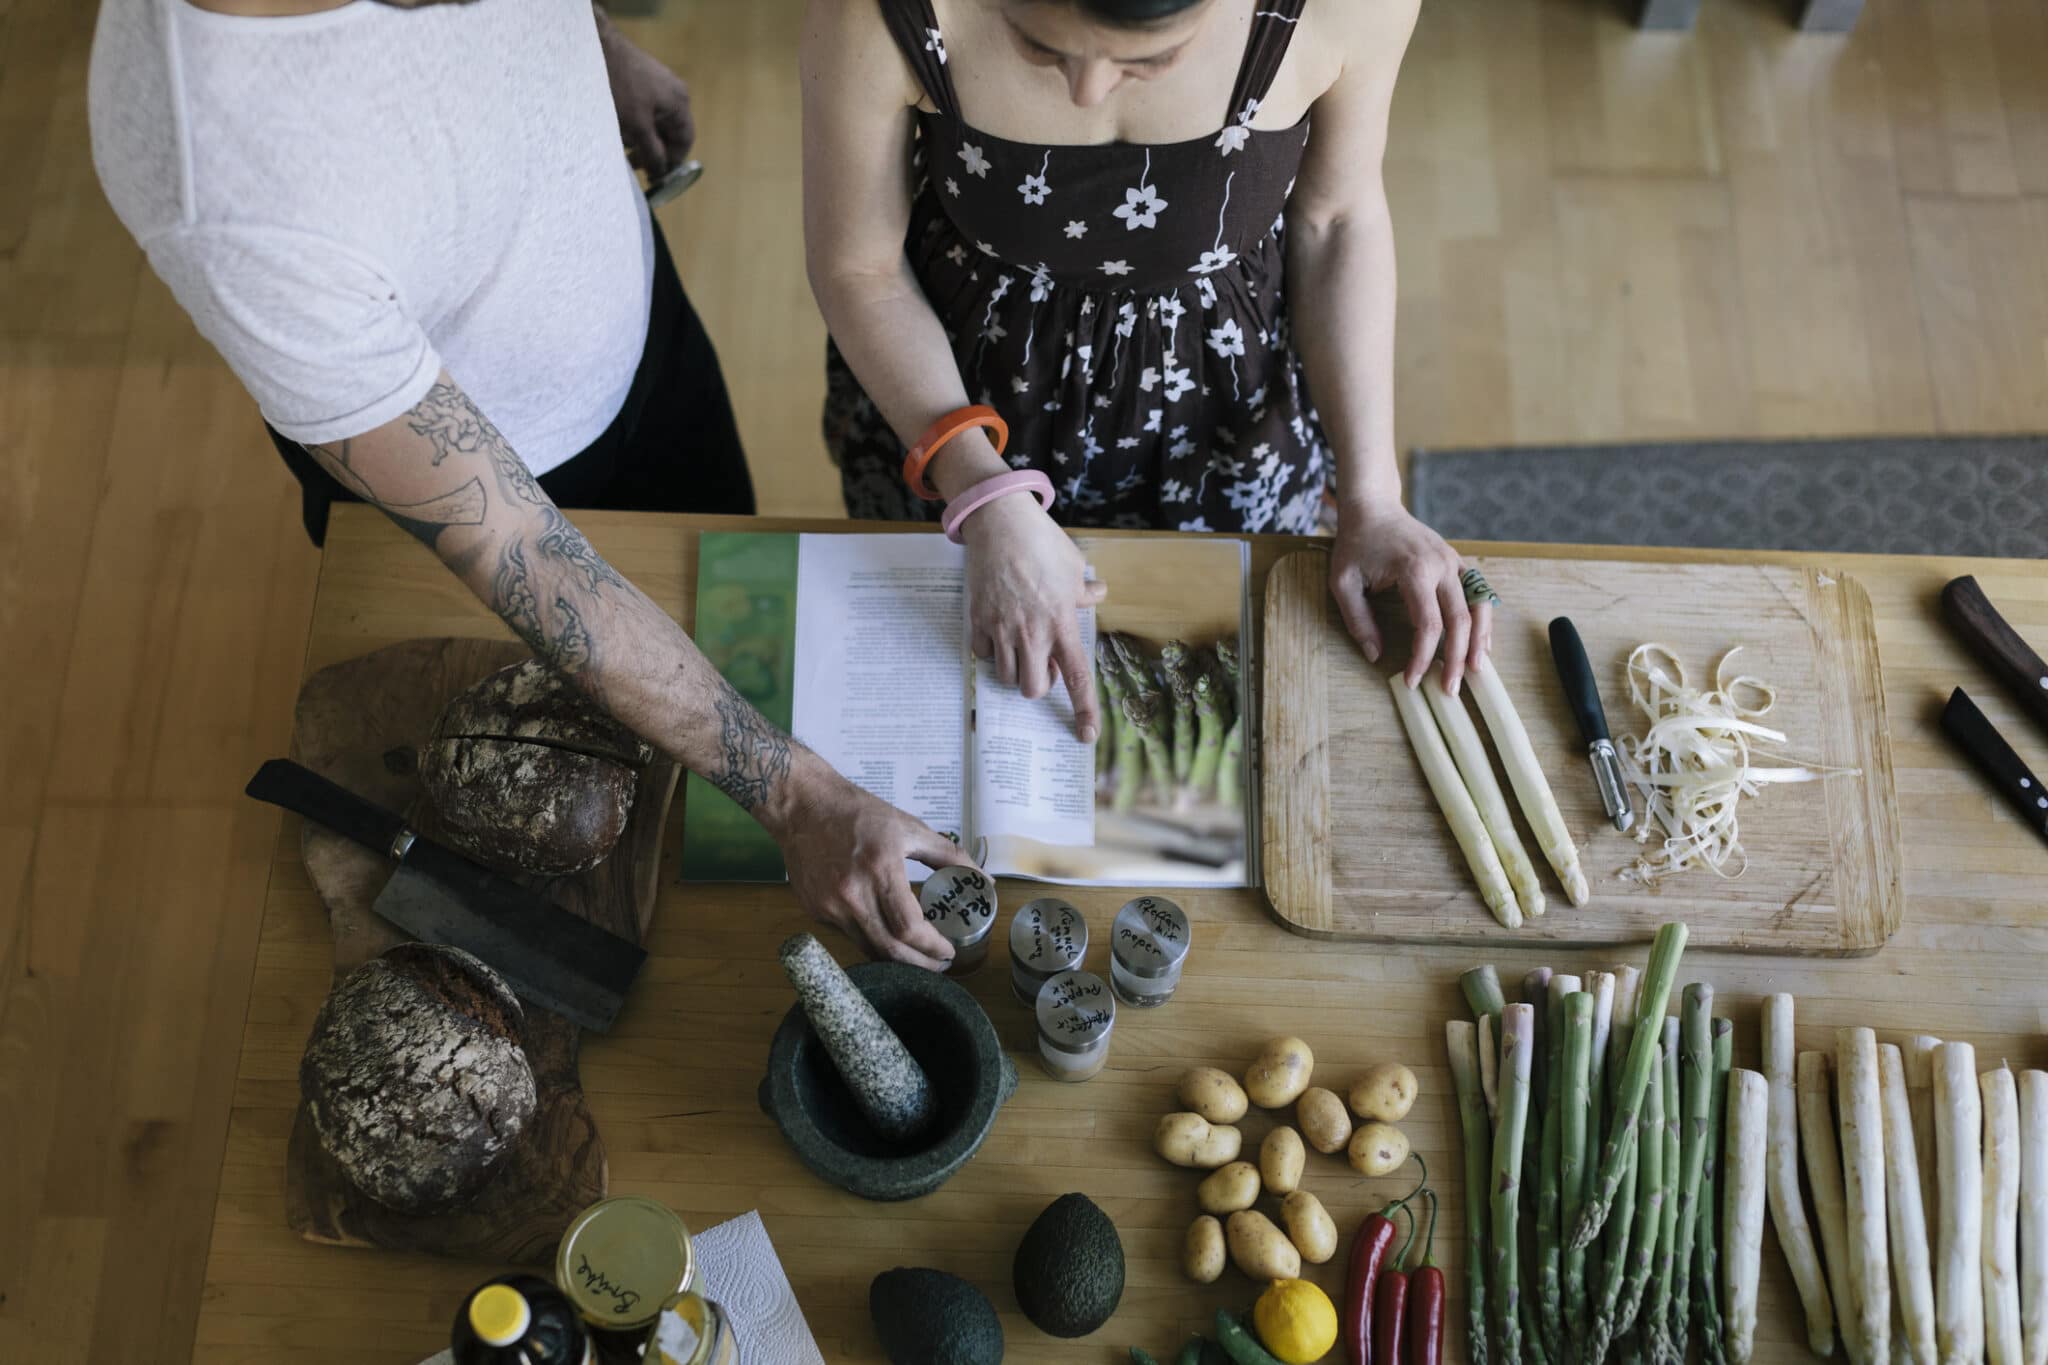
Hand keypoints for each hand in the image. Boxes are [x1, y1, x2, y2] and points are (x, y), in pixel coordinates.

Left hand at [596, 12, 694, 177]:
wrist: (596, 46)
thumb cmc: (620, 87)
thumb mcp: (637, 127)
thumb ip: (652, 152)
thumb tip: (661, 172)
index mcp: (680, 103)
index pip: (684, 141)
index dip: (672, 162)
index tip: (655, 175)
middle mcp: (674, 93)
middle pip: (669, 132)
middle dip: (652, 149)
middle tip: (634, 163)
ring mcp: (658, 84)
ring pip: (653, 122)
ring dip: (640, 137)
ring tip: (621, 144)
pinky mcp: (640, 80)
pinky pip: (642, 109)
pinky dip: (632, 123)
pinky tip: (616, 126)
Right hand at [770, 756, 972, 970]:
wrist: (802, 806)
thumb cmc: (858, 813)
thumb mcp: (909, 827)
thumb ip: (949, 855)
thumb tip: (983, 879)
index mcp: (880, 869)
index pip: (909, 928)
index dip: (932, 947)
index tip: (949, 952)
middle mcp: (852, 894)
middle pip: (890, 950)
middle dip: (919, 965)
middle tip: (939, 965)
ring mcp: (830, 906)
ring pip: (868, 949)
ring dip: (896, 958)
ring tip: (916, 956)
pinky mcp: (815, 911)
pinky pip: (849, 935)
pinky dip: (871, 939)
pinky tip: (884, 932)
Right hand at [960, 495, 1105, 741]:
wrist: (1000, 522)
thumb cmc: (1040, 542)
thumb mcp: (1073, 565)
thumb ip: (1084, 590)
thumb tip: (1097, 594)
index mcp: (1061, 623)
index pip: (1077, 678)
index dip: (1084, 711)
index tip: (1086, 735)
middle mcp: (1032, 633)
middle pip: (1032, 689)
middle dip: (1038, 685)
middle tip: (1042, 664)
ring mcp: (1002, 628)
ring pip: (1006, 676)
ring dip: (1015, 669)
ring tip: (1020, 646)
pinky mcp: (978, 620)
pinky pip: (983, 655)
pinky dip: (992, 652)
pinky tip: (998, 632)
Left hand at [1330, 499, 1492, 693]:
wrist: (1374, 508)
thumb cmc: (1356, 544)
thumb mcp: (1343, 582)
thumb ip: (1358, 620)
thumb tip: (1375, 655)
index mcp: (1415, 570)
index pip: (1428, 624)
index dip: (1423, 657)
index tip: (1412, 680)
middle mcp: (1442, 565)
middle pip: (1460, 620)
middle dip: (1457, 658)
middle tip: (1451, 689)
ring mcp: (1454, 561)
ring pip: (1479, 607)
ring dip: (1479, 641)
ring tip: (1477, 670)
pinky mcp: (1457, 562)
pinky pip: (1479, 594)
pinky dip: (1482, 620)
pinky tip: (1481, 643)